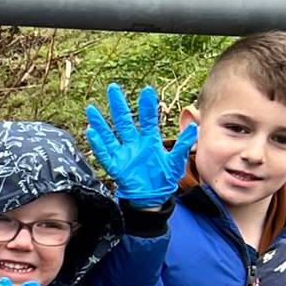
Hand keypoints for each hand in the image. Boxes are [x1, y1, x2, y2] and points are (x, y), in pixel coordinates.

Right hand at [83, 84, 198, 208]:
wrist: (153, 196)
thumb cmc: (164, 177)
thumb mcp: (176, 161)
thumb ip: (183, 145)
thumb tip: (194, 128)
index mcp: (150, 140)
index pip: (148, 119)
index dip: (147, 105)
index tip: (147, 90)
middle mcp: (134, 143)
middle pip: (124, 121)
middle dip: (119, 105)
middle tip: (113, 88)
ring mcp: (123, 153)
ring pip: (110, 134)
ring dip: (101, 122)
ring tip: (92, 108)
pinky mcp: (116, 165)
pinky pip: (104, 153)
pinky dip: (97, 143)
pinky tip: (92, 132)